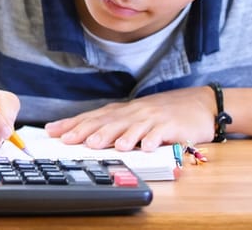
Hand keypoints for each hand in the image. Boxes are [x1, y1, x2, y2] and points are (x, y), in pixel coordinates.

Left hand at [44, 86, 215, 150]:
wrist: (198, 104)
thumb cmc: (161, 114)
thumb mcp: (134, 117)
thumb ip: (112, 125)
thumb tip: (82, 136)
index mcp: (123, 111)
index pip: (92, 116)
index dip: (72, 123)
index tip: (52, 131)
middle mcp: (134, 112)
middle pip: (108, 122)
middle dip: (87, 131)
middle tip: (70, 140)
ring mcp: (153, 118)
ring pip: (131, 127)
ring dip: (116, 136)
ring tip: (101, 144)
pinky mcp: (172, 126)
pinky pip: (161, 134)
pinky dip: (153, 139)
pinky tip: (146, 147)